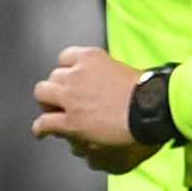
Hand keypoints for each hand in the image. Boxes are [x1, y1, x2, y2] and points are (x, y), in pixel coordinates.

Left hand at [34, 46, 156, 172]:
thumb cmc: (148, 92)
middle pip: (53, 77)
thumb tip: (110, 85)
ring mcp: (70, 98)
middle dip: (57, 88)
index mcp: (91, 58)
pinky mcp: (70, 121)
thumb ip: (110, 74)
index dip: (67, 70)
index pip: (65, 58)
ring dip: (47, 104)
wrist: (151, 109)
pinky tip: (42, 132)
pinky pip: (45, 123)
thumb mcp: (126, 70)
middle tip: (64, 100)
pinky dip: (41, 128)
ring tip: (51, 113)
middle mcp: (76, 74)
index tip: (72, 79)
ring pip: (42, 95)